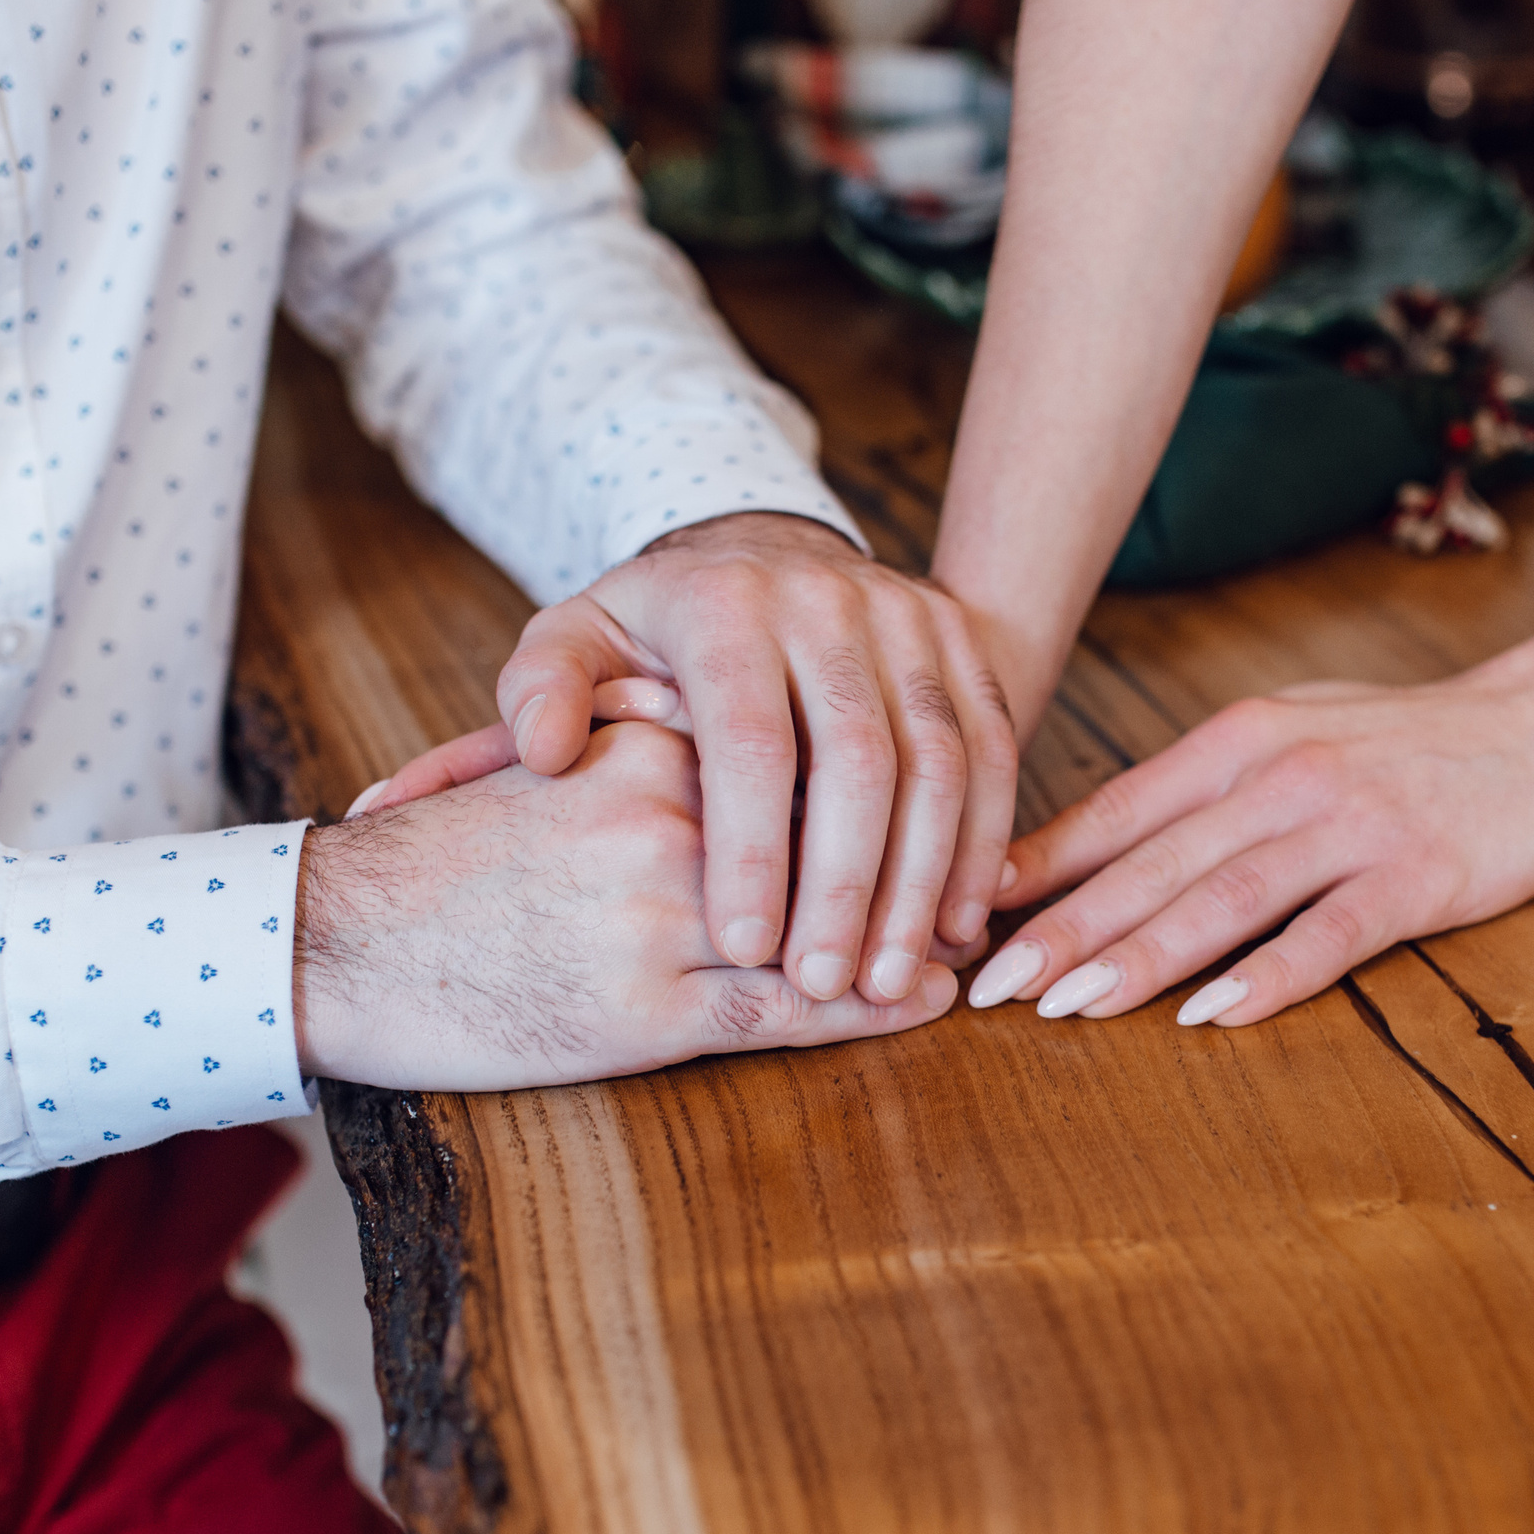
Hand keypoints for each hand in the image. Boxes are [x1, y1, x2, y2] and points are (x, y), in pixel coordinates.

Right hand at [295, 721, 958, 1089]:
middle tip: (975, 880)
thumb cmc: (445, 861)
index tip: (940, 796)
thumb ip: (649, 739)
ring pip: (826, 923)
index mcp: (644, 745)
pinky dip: (867, 1011)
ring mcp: (664, 914)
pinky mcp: (650, 1006)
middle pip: (835, 832)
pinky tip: (918, 1003)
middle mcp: (666, 817)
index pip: (800, 755)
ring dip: (906, 938)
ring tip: (959, 944)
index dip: (881, 785)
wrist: (336, 944)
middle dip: (911, 860)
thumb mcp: (553, 766)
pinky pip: (788, 1011)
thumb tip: (736, 738)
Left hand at [349, 512, 1017, 1006]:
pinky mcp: (964, 640)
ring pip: (940, 759)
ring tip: (890, 976)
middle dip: (847, 883)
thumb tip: (546, 752)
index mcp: (724, 601)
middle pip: (860, 754)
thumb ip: (540, 696)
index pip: (749, 736)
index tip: (741, 949)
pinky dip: (981, 843)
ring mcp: (908, 615)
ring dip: (922, 878)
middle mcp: (828, 598)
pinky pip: (993, 750)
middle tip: (824, 985)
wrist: (761, 549)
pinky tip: (953, 923)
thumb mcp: (575, 643)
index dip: (750, 849)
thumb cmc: (658, 632)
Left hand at [966, 645, 1533, 1028]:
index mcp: (1239, 742)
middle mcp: (1281, 777)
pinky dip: (1268, 976)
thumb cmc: (1408, 740)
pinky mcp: (1415, 874)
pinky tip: (1211, 1017)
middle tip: (984, 987)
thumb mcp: (1290, 734)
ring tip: (1069, 1008)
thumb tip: (1096, 846)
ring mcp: (1348, 825)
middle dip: (1061, 928)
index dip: (1036, 869)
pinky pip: (1329, 933)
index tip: (964, 916)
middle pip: (1152, 863)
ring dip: (1140, 956)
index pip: (1116, 812)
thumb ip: (1201, 790)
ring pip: (1223, 898)